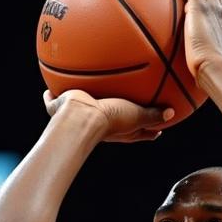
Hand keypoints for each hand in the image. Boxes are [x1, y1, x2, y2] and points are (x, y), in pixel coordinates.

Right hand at [43, 89, 173, 142]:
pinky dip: (50, 97)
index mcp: (120, 131)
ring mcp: (80, 118)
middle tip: (130, 108)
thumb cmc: (108, 118)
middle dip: (121, 116)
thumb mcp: (135, 115)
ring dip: (87, 106)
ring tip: (85, 94)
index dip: (150, 130)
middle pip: (113, 123)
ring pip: (84, 111)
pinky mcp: (60, 111)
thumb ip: (153, 114)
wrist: (81, 117)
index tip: (159, 128)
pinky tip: (48, 89)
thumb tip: (172, 113)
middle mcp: (100, 127)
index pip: (140, 132)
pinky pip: (54, 101)